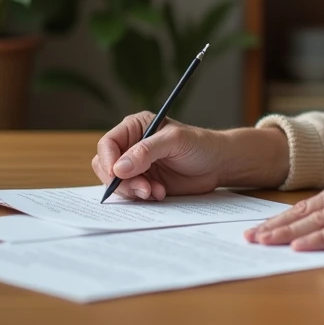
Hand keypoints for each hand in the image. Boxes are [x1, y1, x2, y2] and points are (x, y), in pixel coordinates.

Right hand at [92, 112, 225, 200]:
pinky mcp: (143, 182)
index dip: (108, 161)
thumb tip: (119, 167)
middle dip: (121, 181)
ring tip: (156, 191)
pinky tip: (159, 193)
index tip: (117, 176)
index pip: (107, 144)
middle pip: (106, 166)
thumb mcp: (175, 141)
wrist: (217, 164)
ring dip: (133, 191)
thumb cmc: (199, 144)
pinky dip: (141, 197)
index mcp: (135, 127)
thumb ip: (146, 151)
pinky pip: (130, 194)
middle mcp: (131, 146)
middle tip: (143, 188)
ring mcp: (136, 166)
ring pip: (117, 183)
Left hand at [243, 171, 323, 274]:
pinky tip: (299, 247)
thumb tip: (301, 238)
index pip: (305, 206)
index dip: (278, 220)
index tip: (255, 232)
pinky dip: (319, 240)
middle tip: (249, 239)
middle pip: (306, 212)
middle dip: (275, 227)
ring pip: (319, 221)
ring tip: (265, 243)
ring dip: (288, 234)